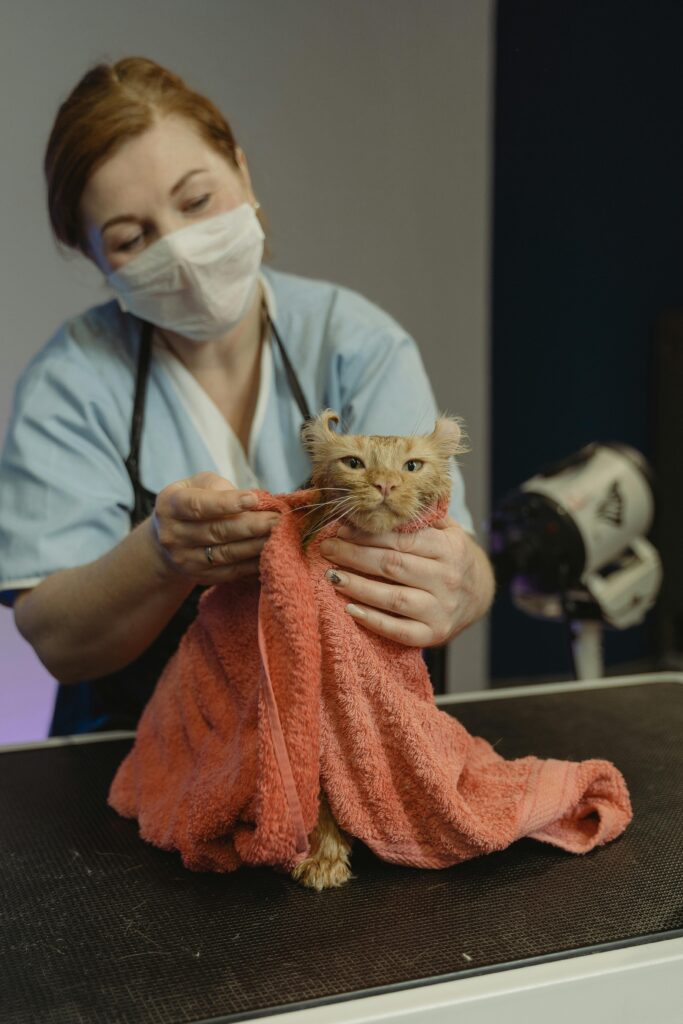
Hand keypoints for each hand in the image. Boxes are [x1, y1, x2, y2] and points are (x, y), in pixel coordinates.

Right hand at [151, 472, 278, 584]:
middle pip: (217, 531)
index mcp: (170, 506)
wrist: (170, 539)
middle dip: (252, 525)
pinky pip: (231, 571)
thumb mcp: (197, 484)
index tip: (253, 499)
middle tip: (278, 519)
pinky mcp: (200, 576)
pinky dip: (253, 563)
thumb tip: (253, 501)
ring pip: (227, 554)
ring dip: (256, 545)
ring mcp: (185, 559)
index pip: (199, 506)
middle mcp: (173, 535)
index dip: (226, 503)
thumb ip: (220, 487)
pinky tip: (271, 552)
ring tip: (279, 535)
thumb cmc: (193, 502)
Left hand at [319, 516, 493, 646]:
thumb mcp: (448, 531)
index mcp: (449, 549)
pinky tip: (349, 609)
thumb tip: (382, 499)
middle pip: (393, 565)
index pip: (403, 539)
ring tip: (331, 576)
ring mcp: (441, 609)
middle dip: (354, 556)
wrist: (479, 595)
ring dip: (358, 587)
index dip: (368, 535)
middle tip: (327, 549)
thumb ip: (422, 517)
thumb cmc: (452, 557)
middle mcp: (447, 579)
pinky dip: (372, 621)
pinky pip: (399, 631)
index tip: (341, 530)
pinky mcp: (434, 634)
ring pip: (393, 598)